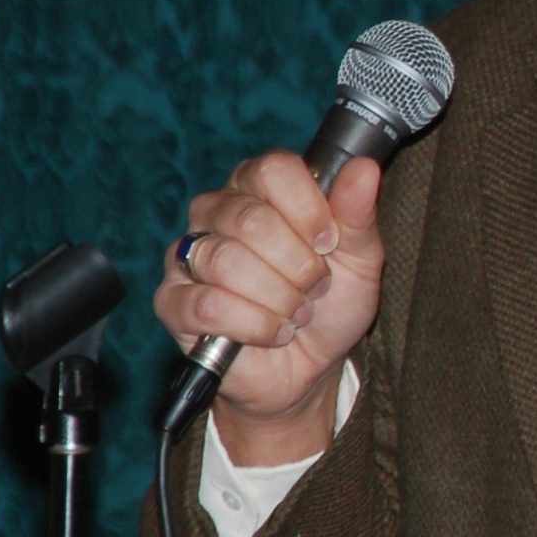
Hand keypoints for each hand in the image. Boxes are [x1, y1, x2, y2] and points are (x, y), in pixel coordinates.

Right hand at [154, 152, 385, 464]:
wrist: (309, 368)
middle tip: (315, 288)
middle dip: (298, 265)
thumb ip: (358, 212)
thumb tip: (364, 168)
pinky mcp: (173, 301)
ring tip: (295, 313)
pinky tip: (272, 333)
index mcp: (260, 186)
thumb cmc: (330, 304)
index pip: (273, 169)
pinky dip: (253, 326)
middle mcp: (217, 210)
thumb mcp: (360, 258)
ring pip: (227, 262)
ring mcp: (187, 255)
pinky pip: (207, 304)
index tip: (329, 242)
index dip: (309, 209)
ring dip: (278, 298)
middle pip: (252, 220)